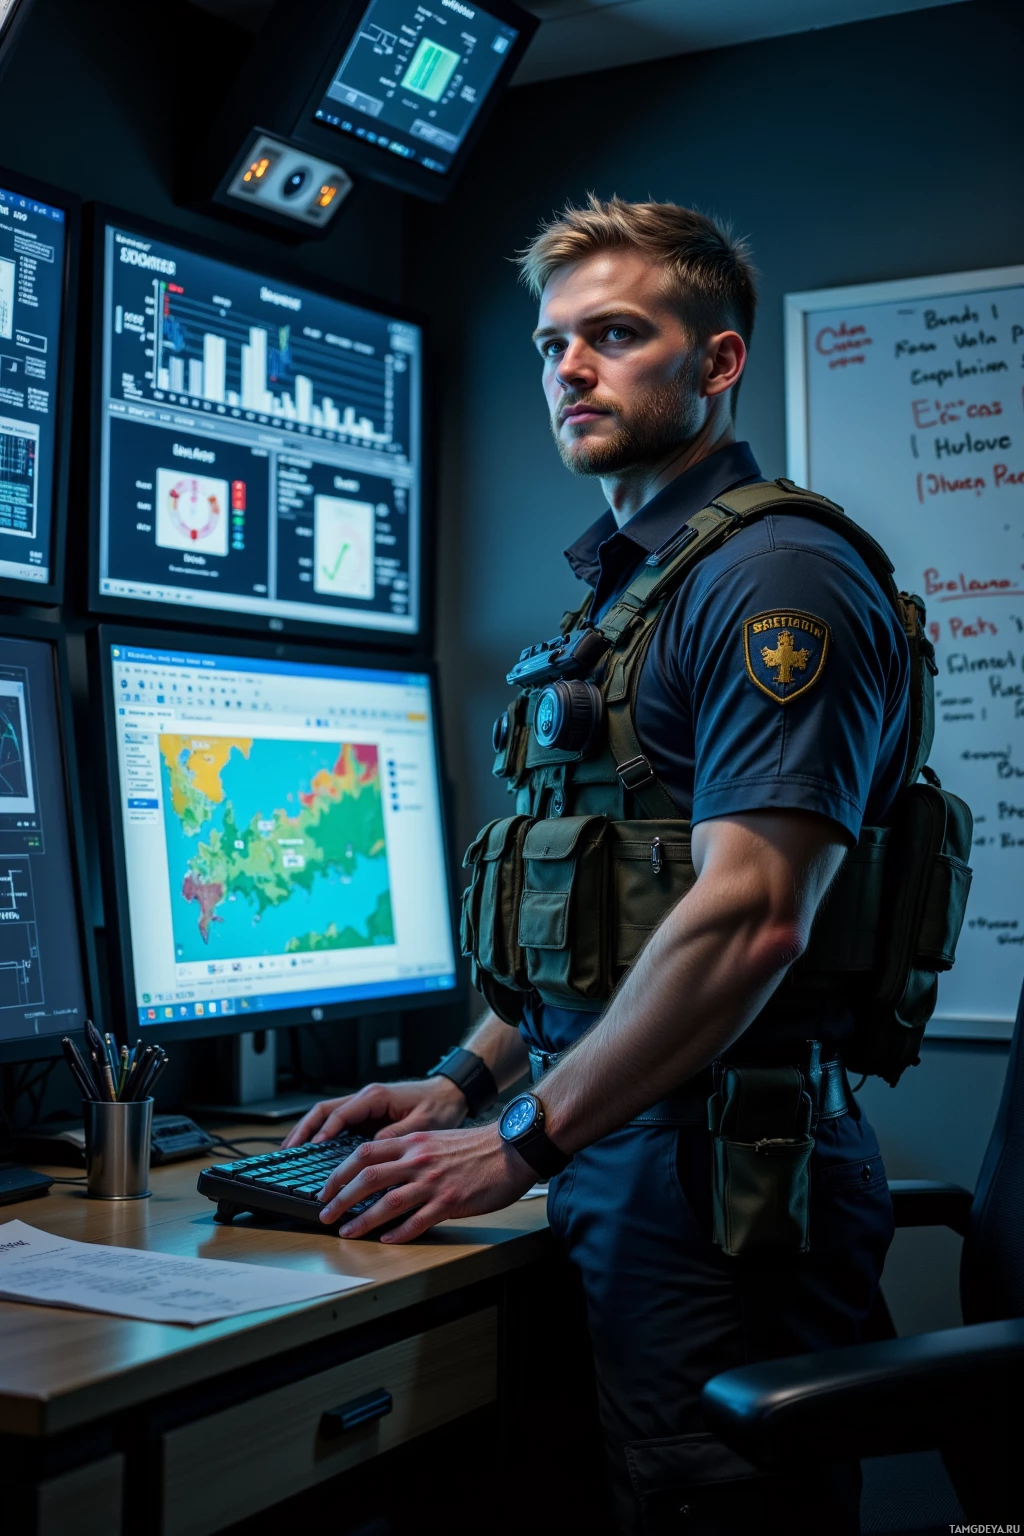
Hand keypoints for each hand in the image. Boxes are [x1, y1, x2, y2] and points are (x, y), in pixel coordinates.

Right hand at [281, 1076, 467, 1147]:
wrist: (451, 1095)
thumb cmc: (440, 1106)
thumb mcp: (421, 1124)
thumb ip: (395, 1136)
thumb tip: (369, 1153)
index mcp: (375, 1097)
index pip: (339, 1114)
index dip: (323, 1133)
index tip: (311, 1150)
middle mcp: (365, 1099)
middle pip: (323, 1112)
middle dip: (303, 1130)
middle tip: (287, 1152)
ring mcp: (364, 1107)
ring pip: (326, 1117)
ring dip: (307, 1132)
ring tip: (290, 1152)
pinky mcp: (367, 1116)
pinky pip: (338, 1124)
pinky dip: (321, 1135)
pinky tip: (312, 1151)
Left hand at [317, 1125, 535, 1242]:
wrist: (512, 1148)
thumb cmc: (477, 1146)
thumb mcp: (436, 1138)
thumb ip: (411, 1150)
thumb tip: (385, 1167)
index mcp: (413, 1142)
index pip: (364, 1153)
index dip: (340, 1171)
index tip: (327, 1187)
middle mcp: (418, 1160)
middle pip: (367, 1177)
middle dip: (340, 1198)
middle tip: (326, 1214)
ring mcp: (433, 1182)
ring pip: (387, 1202)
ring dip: (362, 1220)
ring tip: (347, 1233)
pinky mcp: (450, 1202)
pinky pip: (417, 1221)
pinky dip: (398, 1233)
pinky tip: (387, 1240)